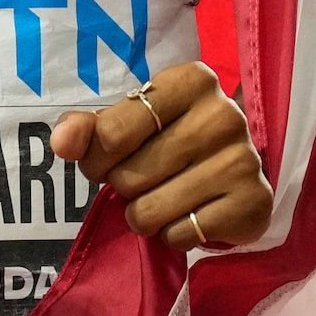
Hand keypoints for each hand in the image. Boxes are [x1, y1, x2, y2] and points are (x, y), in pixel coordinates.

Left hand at [48, 60, 272, 251]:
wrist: (233, 167)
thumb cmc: (171, 137)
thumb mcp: (130, 121)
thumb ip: (89, 128)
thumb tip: (61, 141)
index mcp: (191, 80)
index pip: (113, 133)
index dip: (96, 157)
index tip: (106, 160)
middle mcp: (223, 115)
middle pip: (129, 177)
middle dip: (124, 187)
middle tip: (145, 179)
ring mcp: (243, 160)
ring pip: (150, 212)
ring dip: (146, 215)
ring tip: (164, 197)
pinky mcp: (253, 203)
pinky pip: (181, 236)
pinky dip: (174, 234)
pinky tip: (191, 213)